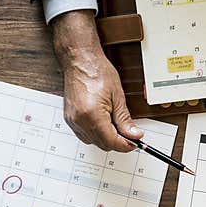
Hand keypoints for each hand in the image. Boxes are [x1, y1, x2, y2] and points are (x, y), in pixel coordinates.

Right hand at [51, 10, 139, 152]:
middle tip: (129, 134)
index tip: (135, 142)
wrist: (80, 60)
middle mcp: (79, 120)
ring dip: (107, 139)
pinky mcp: (70, 119)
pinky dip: (96, 134)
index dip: (126, 145)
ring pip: (93, 142)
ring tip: (116, 125)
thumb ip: (125, 120)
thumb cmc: (97, 71)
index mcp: (92, 114)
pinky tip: (104, 123)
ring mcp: (73, 120)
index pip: (112, 141)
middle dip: (118, 142)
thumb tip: (134, 135)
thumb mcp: (117, 96)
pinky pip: (85, 135)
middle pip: (103, 144)